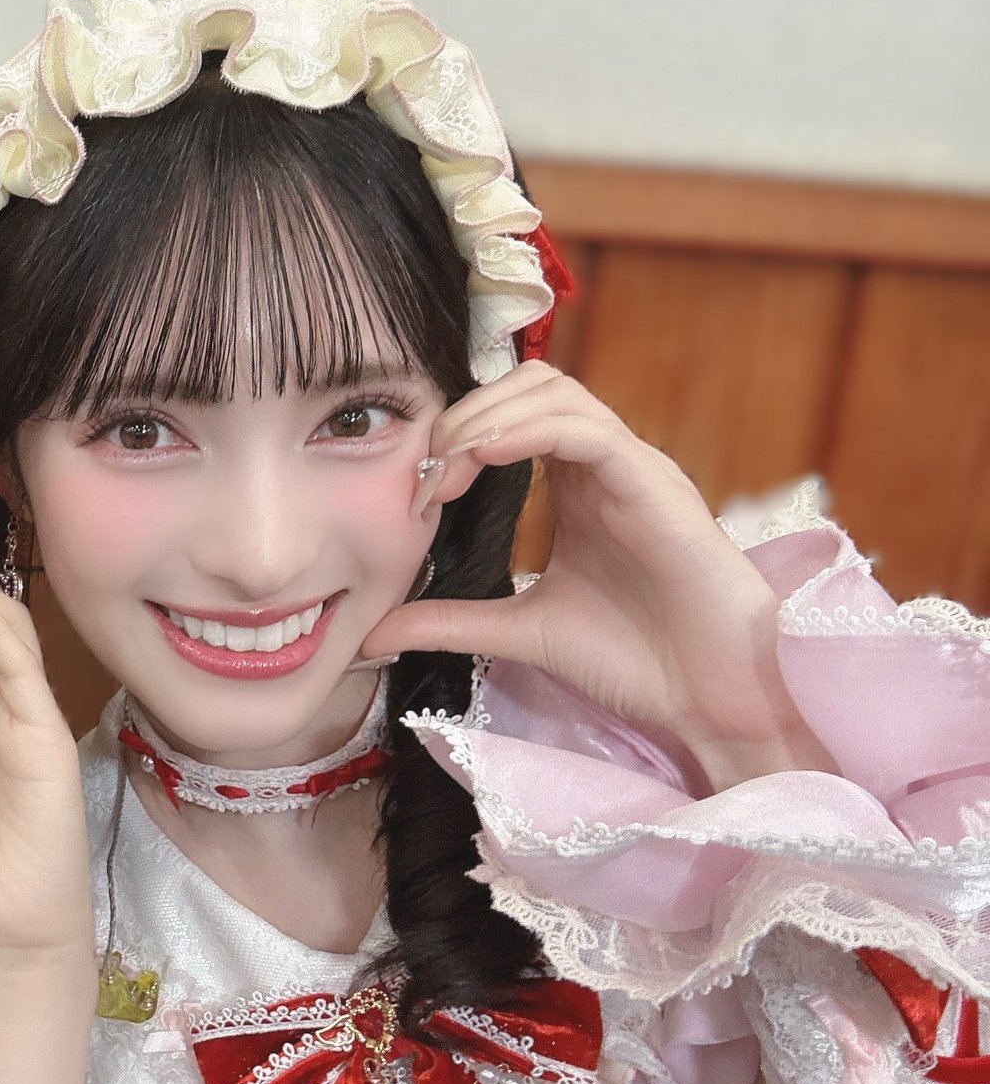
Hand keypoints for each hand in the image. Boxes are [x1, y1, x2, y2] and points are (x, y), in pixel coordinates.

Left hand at [360, 362, 830, 788]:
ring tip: (446, 465)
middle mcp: (603, 465)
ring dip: (486, 418)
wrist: (711, 697)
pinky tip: (485, 457)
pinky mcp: (656, 486)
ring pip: (554, 394)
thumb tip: (372, 630)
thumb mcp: (519, 632)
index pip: (507, 416)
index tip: (414, 492)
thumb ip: (451, 619)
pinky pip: (588, 431)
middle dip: (465, 414)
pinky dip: (529, 431)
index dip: (452, 437)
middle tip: (425, 472)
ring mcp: (632, 469)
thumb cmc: (636, 660)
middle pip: (527, 386)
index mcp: (574, 486)